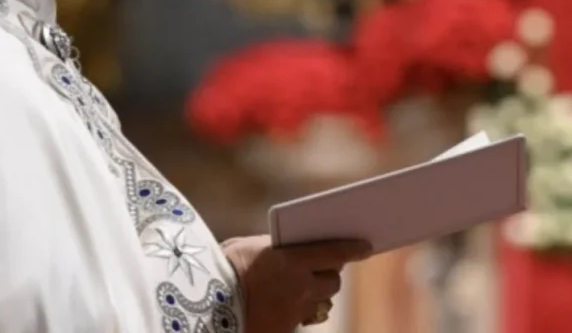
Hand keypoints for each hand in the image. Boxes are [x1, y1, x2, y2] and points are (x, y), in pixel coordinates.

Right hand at [222, 235, 370, 332]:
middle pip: (333, 281)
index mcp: (292, 260)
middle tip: (325, 265)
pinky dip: (299, 311)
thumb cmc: (221, 269)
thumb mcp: (247, 247)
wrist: (204, 307)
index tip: (367, 246)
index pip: (335, 252)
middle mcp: (300, 287)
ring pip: (321, 303)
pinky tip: (286, 306)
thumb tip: (287, 249)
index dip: (354, 249)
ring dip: (316, 294)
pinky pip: (302, 318)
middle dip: (330, 273)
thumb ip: (273, 247)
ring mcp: (294, 312)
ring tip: (305, 286)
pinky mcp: (285, 330)